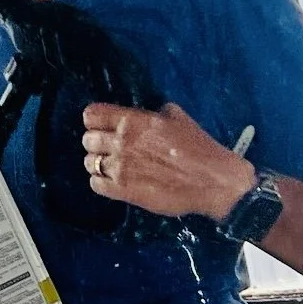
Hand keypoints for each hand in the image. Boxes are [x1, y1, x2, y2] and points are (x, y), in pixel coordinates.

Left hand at [79, 102, 256, 220]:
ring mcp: (121, 168)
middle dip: (96, 143)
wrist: (214, 182)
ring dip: (98, 164)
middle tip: (109, 149)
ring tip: (111, 167)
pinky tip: (112, 182)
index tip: (99, 126)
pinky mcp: (124, 191)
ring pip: (90, 163)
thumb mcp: (179, 119)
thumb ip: (159, 113)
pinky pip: (96, 185)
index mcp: (134, 121)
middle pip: (88, 140)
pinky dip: (101, 182)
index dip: (94, 121)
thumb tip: (153, 112)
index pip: (92, 115)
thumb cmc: (200, 148)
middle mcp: (122, 142)